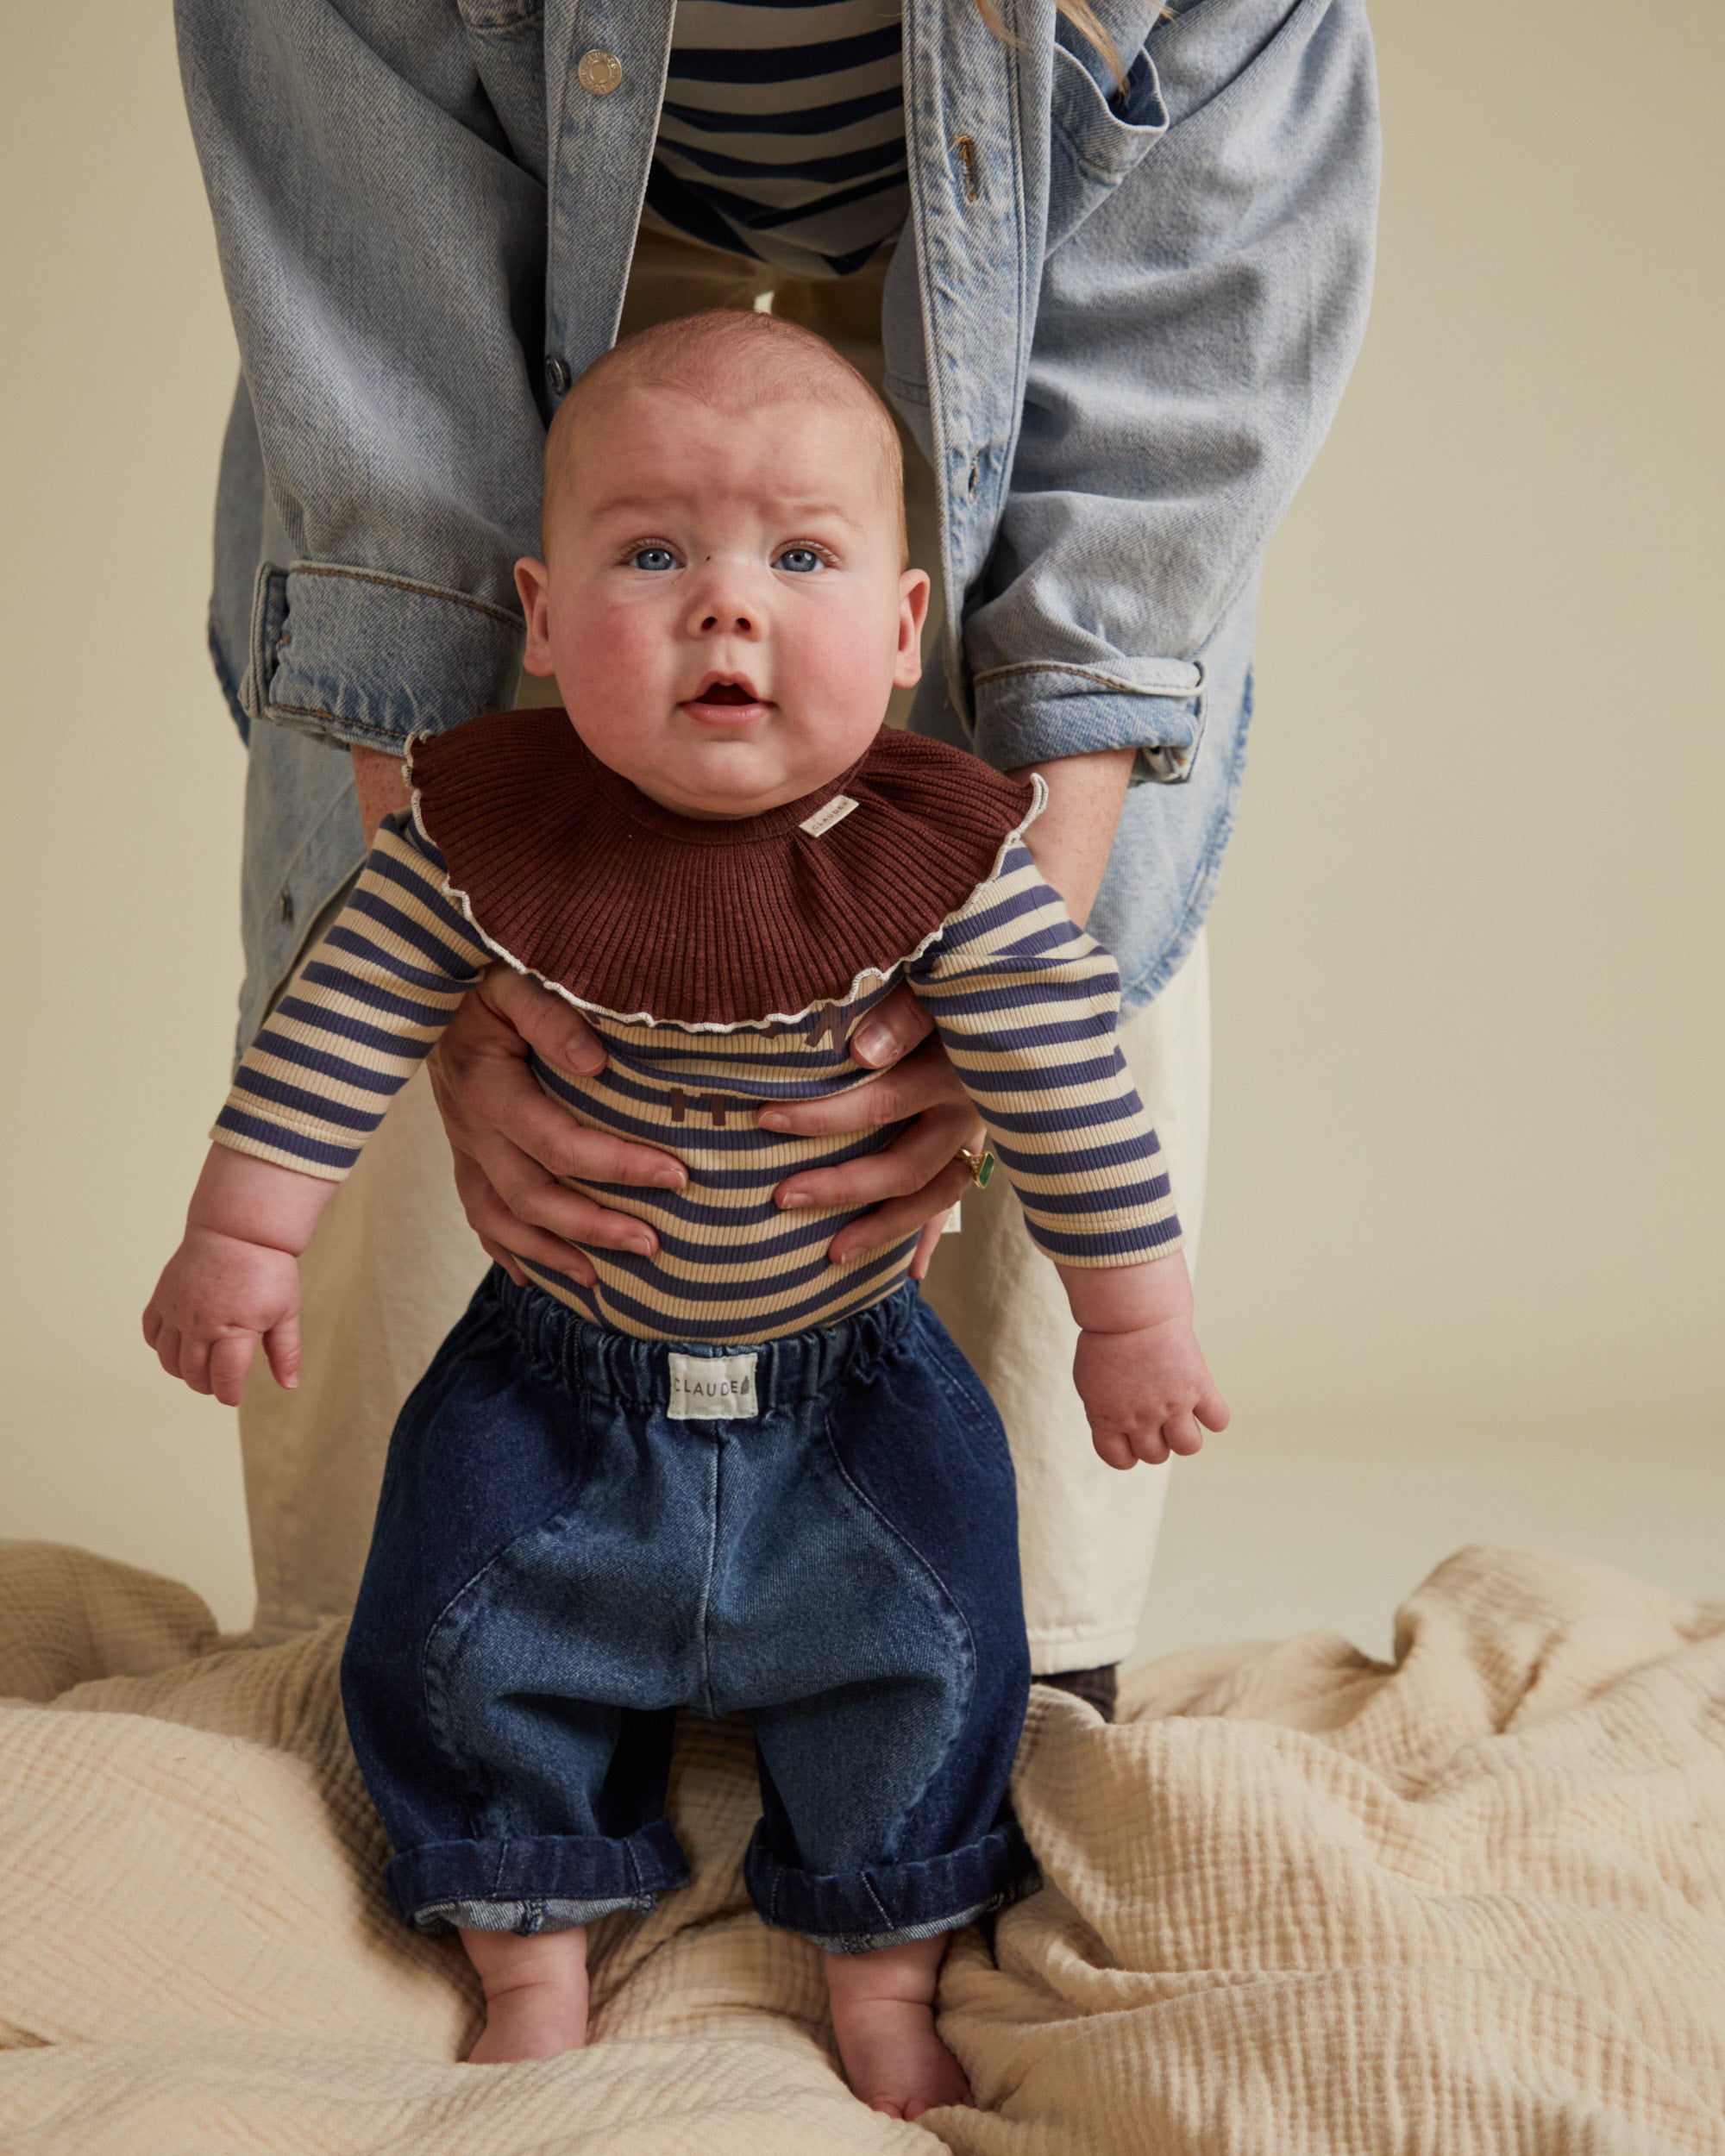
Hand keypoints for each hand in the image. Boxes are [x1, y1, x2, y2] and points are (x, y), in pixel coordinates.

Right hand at [143, 1228, 302, 1405]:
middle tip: (221, 1382)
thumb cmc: (266, 1269)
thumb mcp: (287, 1311)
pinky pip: (151, 1334)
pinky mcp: (162, 1298)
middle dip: (209, 1385)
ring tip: (202, 1368)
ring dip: (184, 1372)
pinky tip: (180, 1346)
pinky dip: (162, 1348)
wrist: (237, 1230)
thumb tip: (289, 1385)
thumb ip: (286, 1351)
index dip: (230, 1394)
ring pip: (169, 1360)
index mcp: (234, 1328)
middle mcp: (200, 1323)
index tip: (234, 1396)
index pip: (225, 1377)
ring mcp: (177, 1310)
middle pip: (195, 1374)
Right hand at [427, 968, 687, 1288]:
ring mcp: (463, 1146)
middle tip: (652, 1245)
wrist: (426, 982)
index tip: (675, 1174)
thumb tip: (596, 1063)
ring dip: (550, 1254)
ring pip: (499, 1219)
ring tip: (600, 1282)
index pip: (557, 1142)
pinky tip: (534, 1277)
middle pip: (531, 1196)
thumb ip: (551, 1016)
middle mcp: (470, 1127)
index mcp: (487, 1087)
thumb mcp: (515, 981)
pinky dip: (506, 1249)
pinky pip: (477, 1213)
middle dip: (594, 1227)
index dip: (617, 1165)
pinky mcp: (462, 1153)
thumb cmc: (487, 977)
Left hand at [753, 986, 981, 1275]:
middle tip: (782, 1197)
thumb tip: (861, 1053)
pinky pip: (956, 1202)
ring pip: (933, 1197)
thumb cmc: (957, 979)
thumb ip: (902, 1013)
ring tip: (832, 1255)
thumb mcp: (933, 984)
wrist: (1026, 987)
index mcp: (954, 1071)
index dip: (824, 1116)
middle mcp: (971, 1112)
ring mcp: (979, 1137)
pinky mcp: (981, 1147)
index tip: (767, 1118)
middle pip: (906, 1166)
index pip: (882, 1103)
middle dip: (842, 1186)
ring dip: (884, 1229)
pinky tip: (910, 1274)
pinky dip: (931, 1237)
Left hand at [1060, 1253, 1229, 1468]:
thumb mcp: (1090, 1381)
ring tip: (1181, 1414)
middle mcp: (1140, 1418)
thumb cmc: (1106, 1339)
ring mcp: (1172, 1405)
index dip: (1128, 1452)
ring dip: (1185, 1436)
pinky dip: (1214, 1417)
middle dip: (1157, 1441)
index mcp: (1107, 1419)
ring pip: (1188, 1447)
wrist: (1131, 1310)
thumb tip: (1119, 1428)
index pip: (1120, 1460)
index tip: (1132, 1435)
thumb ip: (1103, 1411)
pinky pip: (1218, 1420)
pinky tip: (1203, 1401)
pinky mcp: (1198, 1388)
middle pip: (1156, 1456)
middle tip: (1156, 1416)